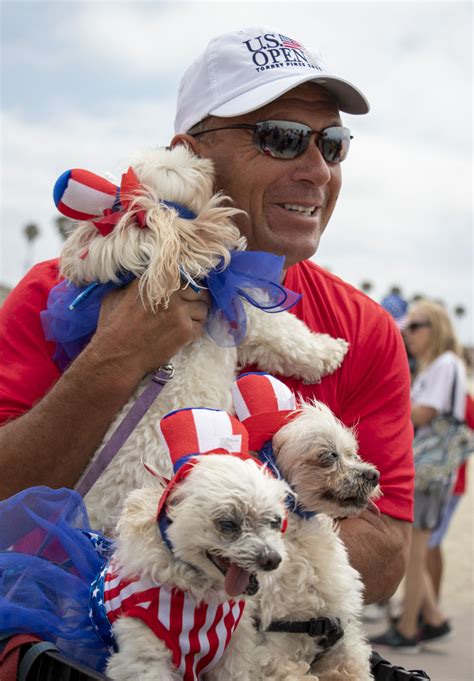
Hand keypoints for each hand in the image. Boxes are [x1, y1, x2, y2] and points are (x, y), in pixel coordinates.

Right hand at [90, 280, 209, 377]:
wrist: (116, 355)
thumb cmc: (112, 326)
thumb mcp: (117, 295)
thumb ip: (135, 284)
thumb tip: (143, 281)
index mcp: (155, 280)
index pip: (185, 276)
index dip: (188, 285)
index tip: (188, 291)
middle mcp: (170, 293)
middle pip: (199, 292)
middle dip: (197, 300)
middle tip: (191, 307)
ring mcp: (180, 312)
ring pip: (203, 309)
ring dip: (197, 316)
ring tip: (187, 322)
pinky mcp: (185, 331)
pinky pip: (200, 327)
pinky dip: (194, 331)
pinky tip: (183, 335)